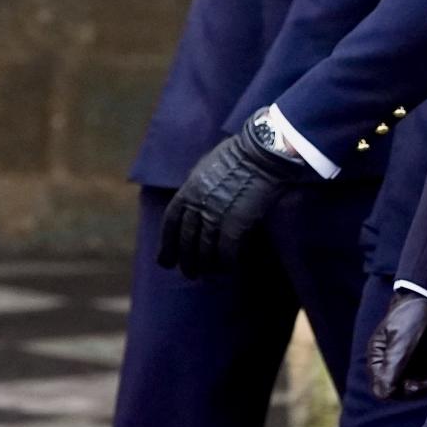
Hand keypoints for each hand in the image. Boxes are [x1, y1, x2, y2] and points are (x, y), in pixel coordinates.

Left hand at [156, 113, 304, 278]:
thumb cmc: (237, 155)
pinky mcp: (236, 224)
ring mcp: (216, 215)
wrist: (261, 153)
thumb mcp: (206, 167)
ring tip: (208, 274)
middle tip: (189, 273)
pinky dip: (227, 263)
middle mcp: (198, 205)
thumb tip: (193, 205)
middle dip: (186, 260)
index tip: (166, 260)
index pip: (171, 223)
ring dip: (206, 266)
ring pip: (205, 250)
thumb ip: (196, 188)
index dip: (167, 244)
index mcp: (188, 189)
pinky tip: (229, 268)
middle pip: (186, 241)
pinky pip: (226, 252)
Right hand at [367, 291, 426, 400]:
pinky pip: (420, 378)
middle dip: (412, 389)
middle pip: (396, 389)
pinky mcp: (418, 358)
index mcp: (377, 355)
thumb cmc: (413, 315)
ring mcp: (403, 360)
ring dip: (422, 387)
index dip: (397, 391)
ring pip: (409, 385)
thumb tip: (383, 395)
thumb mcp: (403, 342)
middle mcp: (388, 360)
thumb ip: (393, 368)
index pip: (381, 387)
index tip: (414, 386)